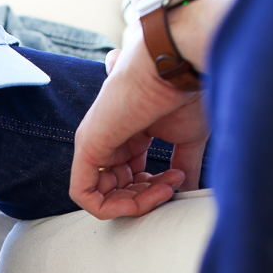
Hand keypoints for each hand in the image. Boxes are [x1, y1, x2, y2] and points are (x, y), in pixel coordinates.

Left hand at [69, 31, 208, 219]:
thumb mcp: (187, 138)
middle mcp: (109, 139)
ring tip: (166, 187)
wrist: (178, 65)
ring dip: (136, 203)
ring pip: (102, 195)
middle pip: (117, 189)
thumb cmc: (185, 91)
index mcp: (129, 135)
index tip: (180, 179)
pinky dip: (109, 207)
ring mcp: (95, 141)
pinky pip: (84, 194)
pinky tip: (137, 201)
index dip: (154, 190)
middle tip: (173, 186)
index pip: (131, 178)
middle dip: (146, 198)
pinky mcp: (87, 146)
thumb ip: (184, 165)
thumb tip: (188, 190)